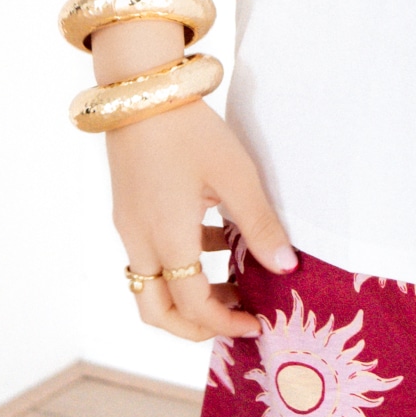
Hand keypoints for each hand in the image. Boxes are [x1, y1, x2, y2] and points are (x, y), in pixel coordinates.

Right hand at [107, 99, 293, 343]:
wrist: (141, 90)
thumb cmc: (190, 129)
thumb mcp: (236, 175)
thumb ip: (260, 225)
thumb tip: (287, 268)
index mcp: (167, 236)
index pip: (192, 304)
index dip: (225, 322)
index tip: (257, 322)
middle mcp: (139, 239)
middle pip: (156, 311)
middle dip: (194, 326)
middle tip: (235, 319)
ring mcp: (129, 227)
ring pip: (150, 286)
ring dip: (189, 295)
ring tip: (235, 279)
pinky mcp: (128, 211)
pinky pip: (151, 256)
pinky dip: (181, 263)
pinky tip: (218, 238)